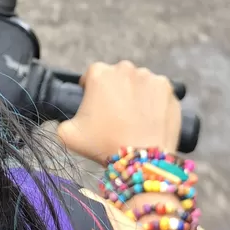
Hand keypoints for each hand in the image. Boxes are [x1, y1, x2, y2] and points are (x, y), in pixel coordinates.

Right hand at [56, 60, 180, 164]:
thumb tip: (65, 121)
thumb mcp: (68, 136)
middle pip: (117, 77)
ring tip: (135, 119)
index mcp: (99, 74)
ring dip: (136, 95)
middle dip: (116, 91)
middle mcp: (125, 69)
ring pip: (139, 83)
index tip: (95, 107)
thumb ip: (61, 122)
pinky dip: (155, 102)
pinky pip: (158, 93)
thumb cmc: (104, 145)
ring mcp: (150, 77)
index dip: (91, 91)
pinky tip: (150, 119)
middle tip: (116, 115)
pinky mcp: (169, 89)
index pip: (92, 75)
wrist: (142, 160)